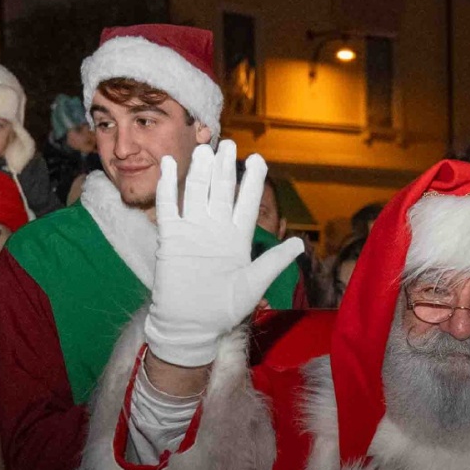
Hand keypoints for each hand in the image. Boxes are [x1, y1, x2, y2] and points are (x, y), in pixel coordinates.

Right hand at [143, 141, 303, 367]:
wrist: (191, 324)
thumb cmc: (224, 309)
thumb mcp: (254, 285)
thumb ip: (273, 262)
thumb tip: (299, 244)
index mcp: (237, 238)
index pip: (247, 203)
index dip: (252, 182)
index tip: (259, 159)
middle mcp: (215, 229)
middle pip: (221, 192)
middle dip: (226, 168)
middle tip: (229, 144)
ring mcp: (192, 231)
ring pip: (197, 193)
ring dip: (201, 172)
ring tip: (206, 148)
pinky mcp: (171, 238)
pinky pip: (170, 207)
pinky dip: (169, 186)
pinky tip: (173, 164)